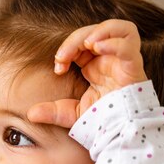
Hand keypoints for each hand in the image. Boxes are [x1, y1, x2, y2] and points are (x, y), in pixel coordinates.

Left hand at [27, 19, 147, 127]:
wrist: (118, 135)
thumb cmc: (100, 122)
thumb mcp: (71, 114)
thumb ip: (52, 111)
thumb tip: (30, 114)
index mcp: (96, 67)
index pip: (82, 43)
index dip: (67, 48)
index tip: (58, 68)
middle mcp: (111, 60)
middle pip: (96, 32)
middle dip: (76, 40)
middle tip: (63, 57)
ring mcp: (123, 62)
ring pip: (119, 28)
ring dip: (99, 31)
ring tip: (86, 44)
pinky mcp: (134, 67)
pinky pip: (128, 44)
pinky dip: (113, 41)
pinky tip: (97, 48)